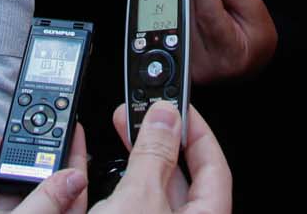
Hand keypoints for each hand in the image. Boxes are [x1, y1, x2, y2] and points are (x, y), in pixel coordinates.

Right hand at [0, 125, 89, 211]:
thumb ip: (50, 200)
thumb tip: (74, 176)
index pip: (73, 188)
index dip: (77, 157)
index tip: (76, 129)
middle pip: (41, 180)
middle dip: (41, 149)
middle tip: (42, 119)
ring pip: (12, 181)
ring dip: (11, 153)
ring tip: (16, 126)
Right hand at [99, 102, 230, 213]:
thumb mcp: (140, 198)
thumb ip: (154, 155)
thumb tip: (164, 117)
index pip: (214, 165)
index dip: (197, 130)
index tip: (178, 106)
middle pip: (180, 175)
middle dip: (159, 137)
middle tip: (144, 110)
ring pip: (150, 189)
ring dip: (135, 155)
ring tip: (122, 125)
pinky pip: (126, 201)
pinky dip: (112, 178)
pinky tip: (92, 160)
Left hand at [185, 0, 275, 84]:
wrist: (249, 64)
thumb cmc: (256, 39)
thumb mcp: (254, 9)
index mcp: (229, 53)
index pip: (209, 14)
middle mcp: (204, 63)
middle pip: (189, 13)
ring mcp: (188, 63)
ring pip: (178, 16)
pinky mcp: (178, 57)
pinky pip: (175, 22)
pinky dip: (180, 1)